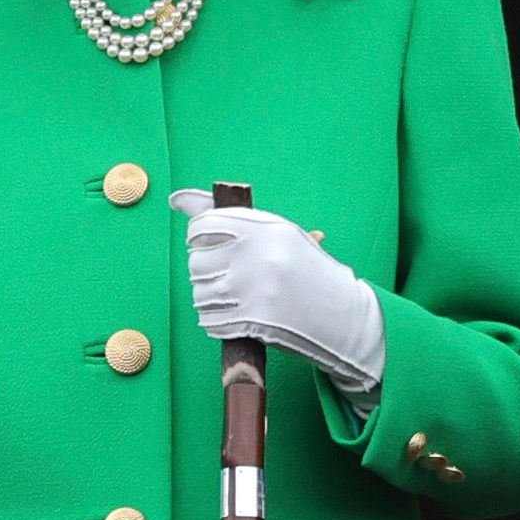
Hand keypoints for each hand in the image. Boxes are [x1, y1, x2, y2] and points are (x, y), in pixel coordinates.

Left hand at [171, 190, 388, 392]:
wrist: (343, 314)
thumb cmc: (307, 269)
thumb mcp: (278, 233)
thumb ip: (228, 216)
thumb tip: (176, 199)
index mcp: (265, 227)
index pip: (203, 224)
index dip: (199, 235)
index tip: (209, 242)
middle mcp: (257, 255)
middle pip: (196, 262)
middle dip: (207, 271)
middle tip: (231, 275)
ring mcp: (253, 289)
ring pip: (199, 294)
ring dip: (210, 298)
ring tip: (236, 297)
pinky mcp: (252, 321)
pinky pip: (209, 320)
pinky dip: (216, 321)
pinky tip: (236, 315)